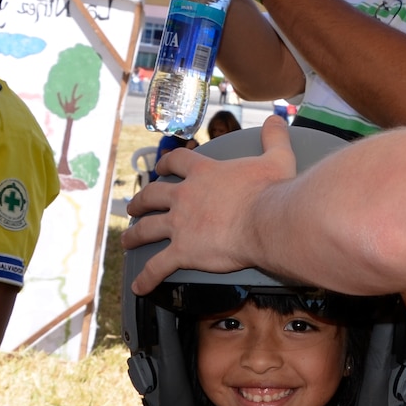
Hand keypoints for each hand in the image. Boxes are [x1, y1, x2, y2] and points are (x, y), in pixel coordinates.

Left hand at [124, 116, 297, 292]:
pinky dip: (146, 278)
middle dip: (140, 201)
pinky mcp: (183, 251)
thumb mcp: (277, 158)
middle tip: (133, 207)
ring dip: (134, 236)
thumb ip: (275, 138)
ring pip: (147, 229)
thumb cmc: (272, 192)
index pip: (177, 162)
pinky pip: (158, 266)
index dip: (166, 164)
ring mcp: (180, 225)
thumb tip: (278, 119)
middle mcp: (185, 198)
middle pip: (152, 196)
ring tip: (126, 241)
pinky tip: (138, 286)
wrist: (266, 222)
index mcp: (204, 174)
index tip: (160, 168)